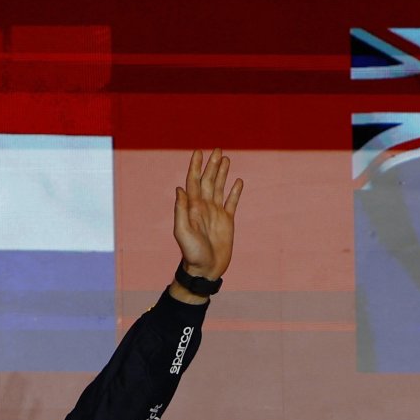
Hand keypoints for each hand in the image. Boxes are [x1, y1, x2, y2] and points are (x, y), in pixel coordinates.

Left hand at [169, 148, 241, 301]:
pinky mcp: (227, 221)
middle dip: (211, 165)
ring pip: (219, 188)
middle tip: (217, 149)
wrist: (205, 269)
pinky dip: (235, 192)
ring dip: (222, 173)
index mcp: (193, 207)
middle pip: (207, 181)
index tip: (198, 151)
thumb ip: (181, 210)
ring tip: (226, 158)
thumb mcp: (182, 232)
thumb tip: (180, 188)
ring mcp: (216, 213)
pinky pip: (232, 202)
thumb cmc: (192, 253)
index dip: (195, 166)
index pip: (193, 181)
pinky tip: (238, 181)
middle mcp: (204, 207)